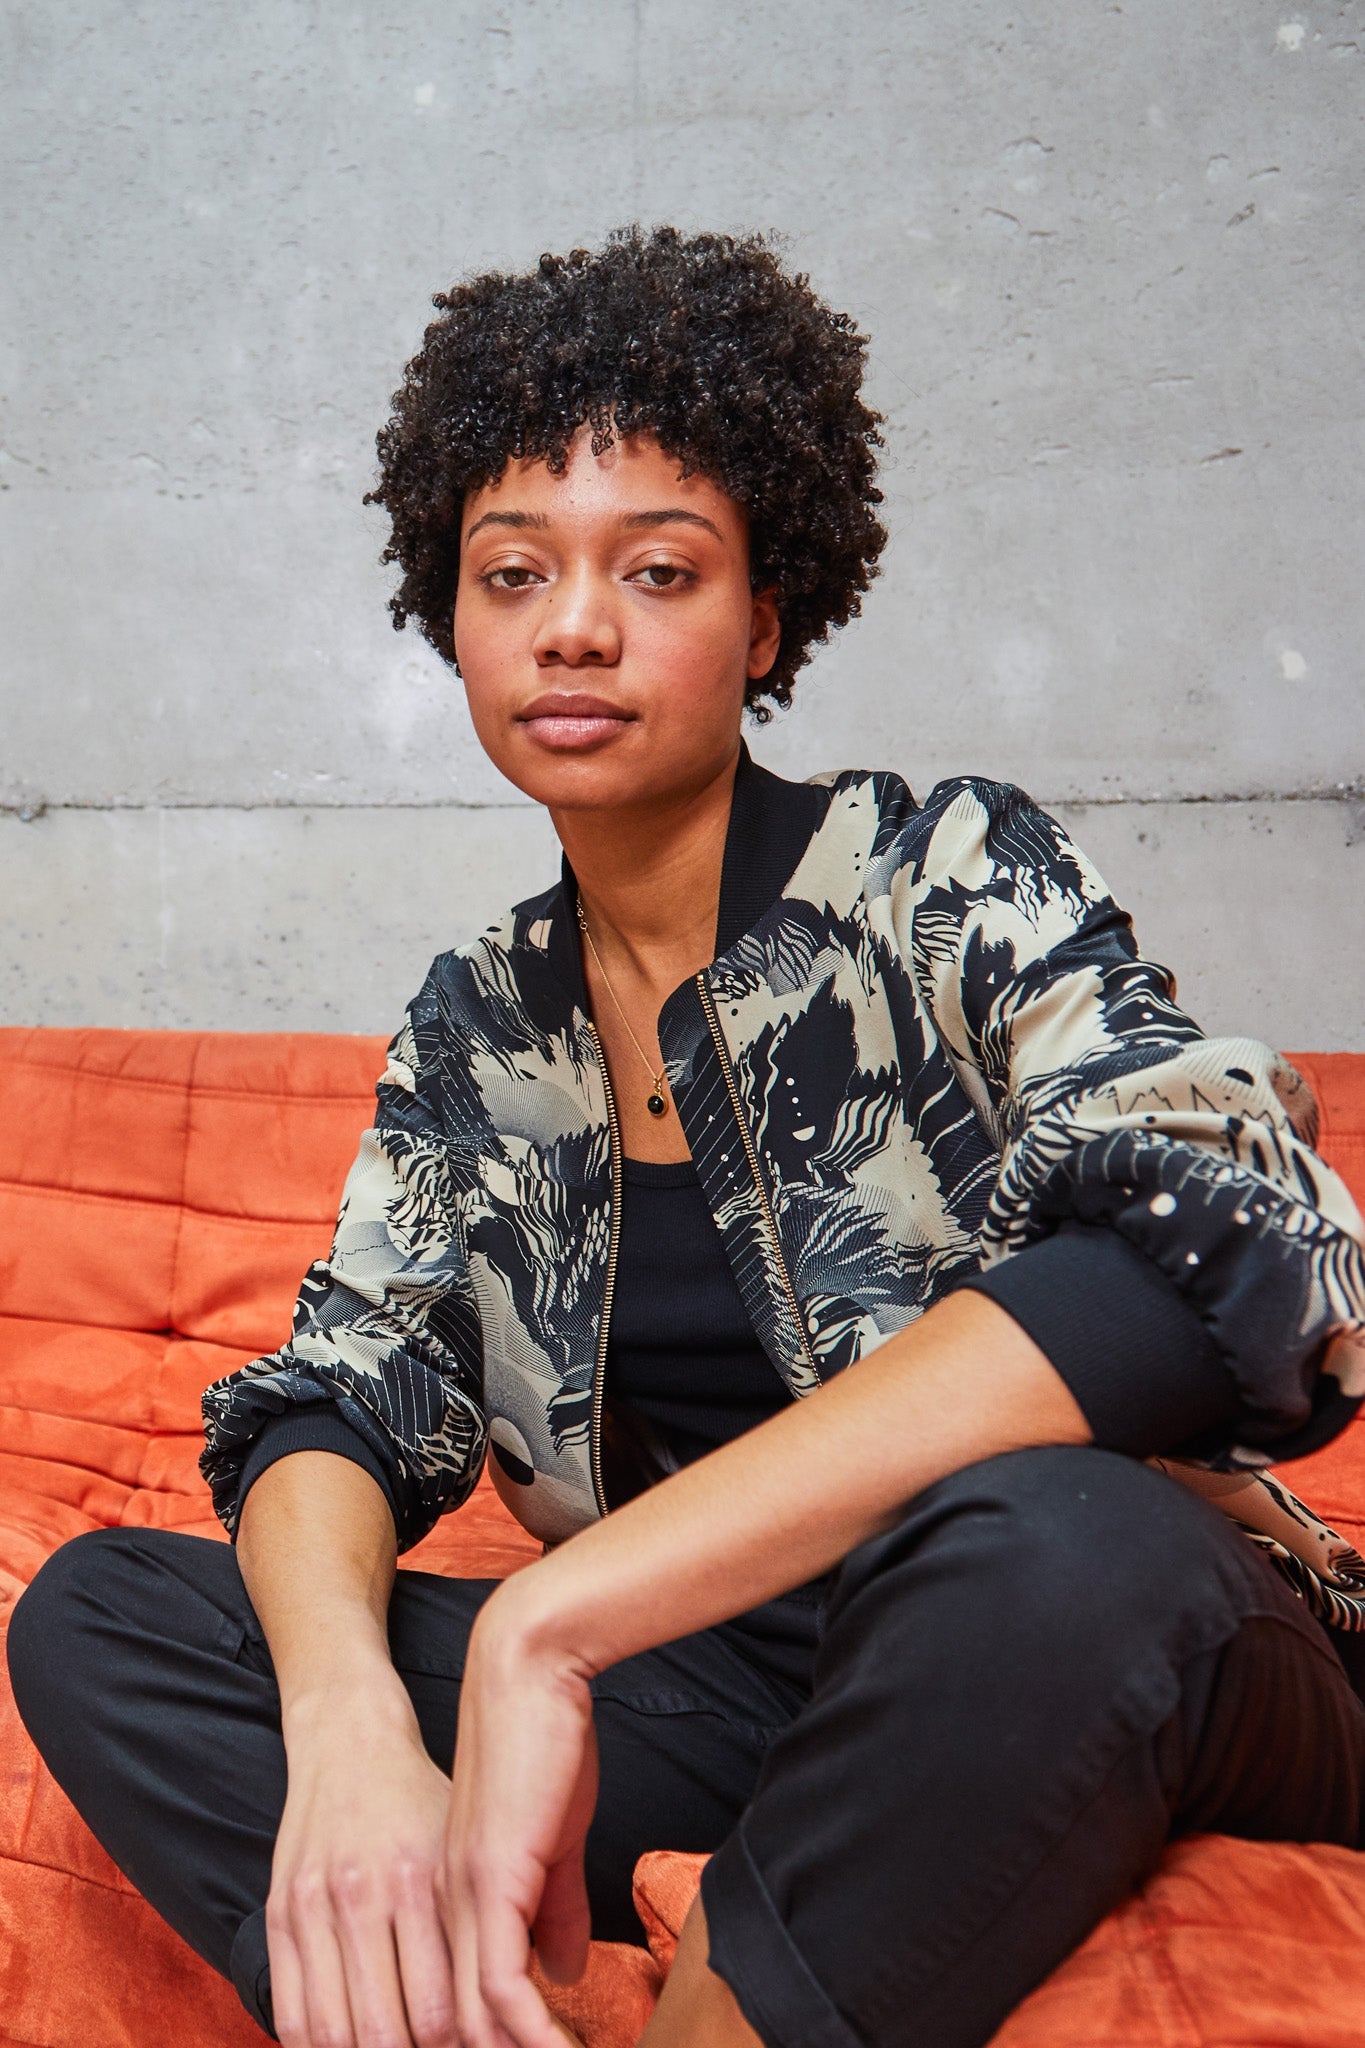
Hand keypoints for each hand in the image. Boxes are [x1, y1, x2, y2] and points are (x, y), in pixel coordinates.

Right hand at [268, 1687, 458, 2047]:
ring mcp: (313, 1906)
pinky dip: (316, 2046)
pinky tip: (344, 2047)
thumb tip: (517, 1996)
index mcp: (418, 1882)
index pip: (437, 2011)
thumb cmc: (418, 1800)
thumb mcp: (462, 1847)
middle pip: (382, 2032)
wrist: (350, 1739)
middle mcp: (362, 1896)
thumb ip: (486, 1920)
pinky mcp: (279, 1912)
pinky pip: (290, 2011)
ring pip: (332, 2031)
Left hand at [443, 1582, 599, 2047]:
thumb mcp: (551, 1838)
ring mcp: (462, 1899)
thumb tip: (561, 1975)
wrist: (527, 1669)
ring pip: (470, 2024)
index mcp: (454, 1899)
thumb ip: (551, 1910)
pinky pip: (500, 1991)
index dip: (483, 2044)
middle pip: (450, 2028)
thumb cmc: (543, 1742)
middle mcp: (446, 1909)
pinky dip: (534, 2035)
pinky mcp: (490, 1884)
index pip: (453, 2005)